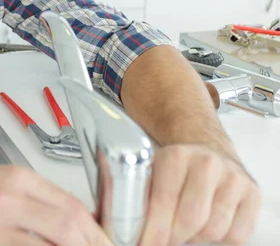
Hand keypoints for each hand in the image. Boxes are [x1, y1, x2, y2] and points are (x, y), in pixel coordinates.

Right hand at [0, 165, 112, 245]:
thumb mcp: (4, 181)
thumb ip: (39, 197)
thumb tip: (76, 219)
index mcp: (18, 179)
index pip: (71, 205)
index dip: (95, 230)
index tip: (105, 243)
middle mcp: (8, 197)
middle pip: (66, 225)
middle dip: (90, 245)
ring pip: (48, 243)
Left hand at [140, 144, 261, 245]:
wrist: (208, 149)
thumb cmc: (176, 168)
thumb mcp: (152, 171)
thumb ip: (143, 197)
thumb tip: (132, 229)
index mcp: (176, 156)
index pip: (163, 201)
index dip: (154, 230)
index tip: (147, 243)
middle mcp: (207, 164)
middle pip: (190, 219)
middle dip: (173, 237)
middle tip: (164, 240)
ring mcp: (233, 178)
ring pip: (214, 230)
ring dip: (195, 238)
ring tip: (184, 229)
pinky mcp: (252, 194)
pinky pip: (236, 235)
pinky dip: (219, 239)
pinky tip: (206, 226)